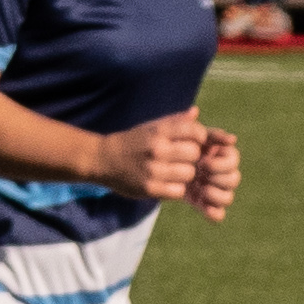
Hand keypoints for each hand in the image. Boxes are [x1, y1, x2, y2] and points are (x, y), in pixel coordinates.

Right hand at [93, 111, 214, 200]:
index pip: (194, 131)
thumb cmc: (133, 142)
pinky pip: (178, 191)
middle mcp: (156, 148)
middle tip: (182, 159)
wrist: (103, 159)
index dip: (200, 137)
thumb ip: (175, 121)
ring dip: (185, 174)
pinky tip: (168, 183)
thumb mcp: (151, 127)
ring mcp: (153, 169)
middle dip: (192, 157)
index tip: (194, 142)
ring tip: (174, 172)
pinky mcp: (149, 188)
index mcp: (159, 131)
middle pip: (194, 154)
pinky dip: (176, 189)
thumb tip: (195, 112)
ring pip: (188, 174)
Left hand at [187, 123, 243, 222]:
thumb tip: (233, 139)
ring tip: (201, 190)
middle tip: (201, 175)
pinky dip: (214, 213)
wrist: (161, 163)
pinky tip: (205, 208)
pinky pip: (219, 213)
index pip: (233, 161)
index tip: (202, 161)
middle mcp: (224, 174)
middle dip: (217, 178)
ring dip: (216, 195)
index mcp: (224, 156)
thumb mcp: (191, 136)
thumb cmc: (179, 144)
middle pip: (234, 179)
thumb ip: (213, 135)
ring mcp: (216, 190)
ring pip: (228, 197)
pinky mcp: (207, 204)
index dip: (218, 164)